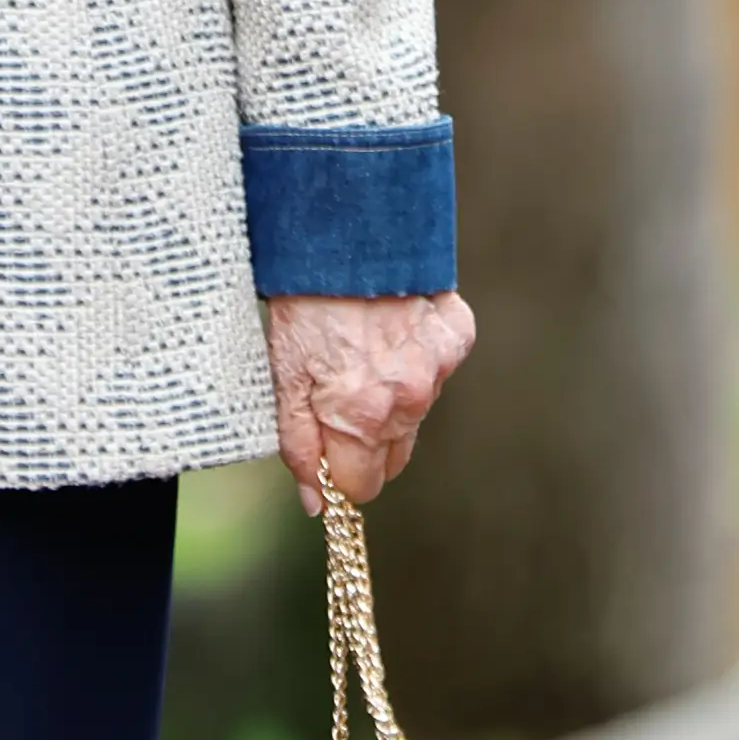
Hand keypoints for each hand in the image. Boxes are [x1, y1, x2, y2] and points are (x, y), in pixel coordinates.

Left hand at [268, 292, 475, 512]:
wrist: (342, 237)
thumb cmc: (302, 307)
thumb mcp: (283, 378)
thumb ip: (299, 446)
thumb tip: (315, 502)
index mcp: (362, 417)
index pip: (363, 485)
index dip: (340, 474)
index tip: (326, 451)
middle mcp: (408, 400)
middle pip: (393, 455)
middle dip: (365, 441)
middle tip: (338, 397)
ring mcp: (438, 368)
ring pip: (415, 412)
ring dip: (390, 397)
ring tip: (359, 354)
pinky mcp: (456, 337)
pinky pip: (439, 368)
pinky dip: (417, 358)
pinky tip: (389, 331)